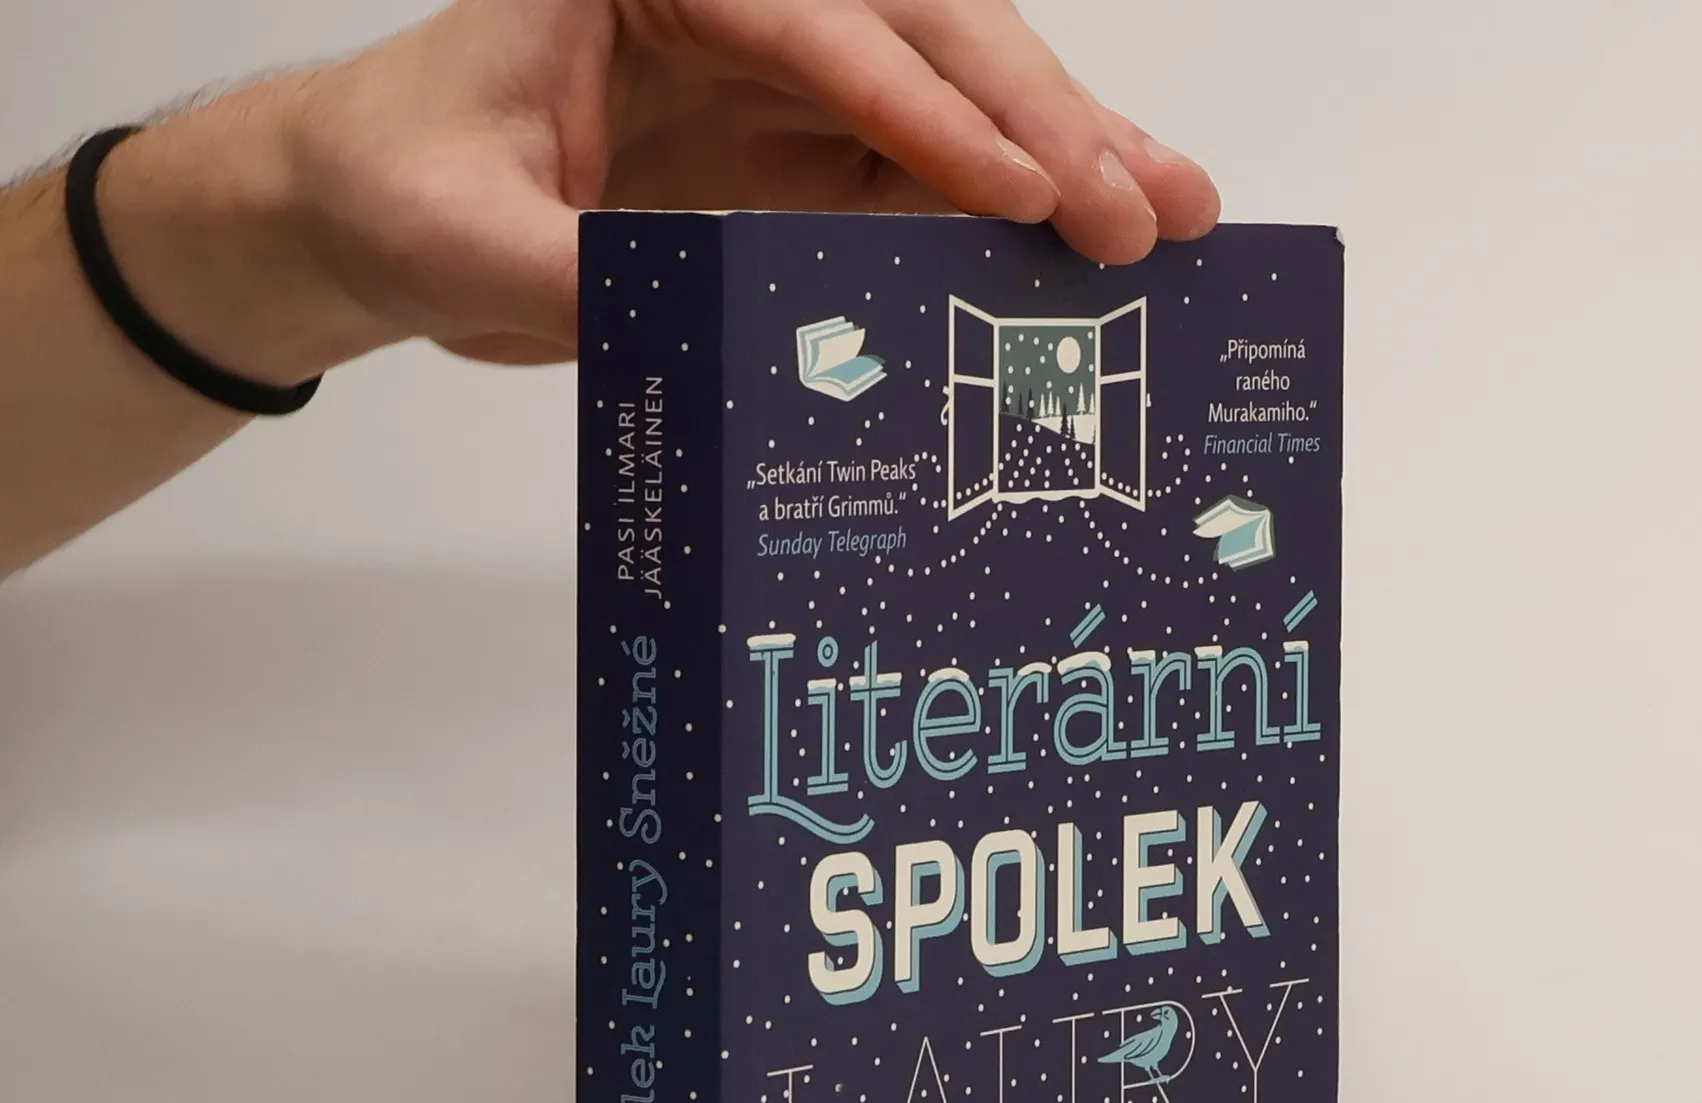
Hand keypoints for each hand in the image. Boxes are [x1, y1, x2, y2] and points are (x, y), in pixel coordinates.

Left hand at [283, 0, 1221, 366]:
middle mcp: (745, 7)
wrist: (382, 211)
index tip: (1025, 191)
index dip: (932, 112)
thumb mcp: (461, 238)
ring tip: (1172, 220)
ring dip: (1065, 159)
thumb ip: (581, 275)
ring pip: (956, 101)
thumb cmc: (402, 186)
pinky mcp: (805, 156)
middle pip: (928, 38)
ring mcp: (786, 82)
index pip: (822, 30)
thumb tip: (710, 325)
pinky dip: (1011, 217)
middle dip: (1043, 123)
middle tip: (1141, 208)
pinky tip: (1089, 254)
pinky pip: (929, 179)